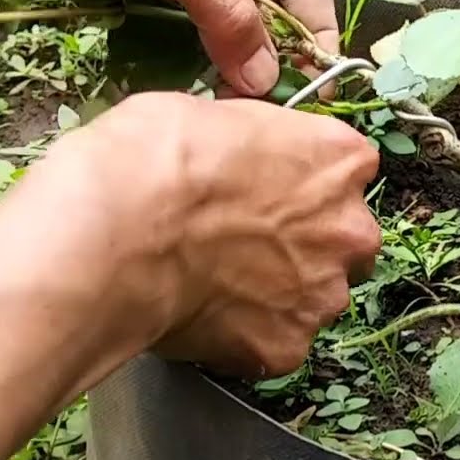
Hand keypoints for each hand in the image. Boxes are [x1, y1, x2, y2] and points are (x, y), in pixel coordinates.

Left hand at [0, 0, 337, 95]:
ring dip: (231, 44)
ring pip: (225, 0)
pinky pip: (185, 0)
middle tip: (266, 100)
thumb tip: (265, 78)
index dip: (314, 28)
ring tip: (232, 94)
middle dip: (272, 44)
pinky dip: (194, 34)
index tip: (312, 82)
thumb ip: (220, 12)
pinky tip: (196, 67)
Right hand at [0, 93, 379, 377]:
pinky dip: (248, 334)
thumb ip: (253, 139)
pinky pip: (276, 341)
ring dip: (281, 291)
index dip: (306, 178)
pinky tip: (205, 316)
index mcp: (339, 159)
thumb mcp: (206, 113)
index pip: (347, 167)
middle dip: (307, 241)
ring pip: (316, 294)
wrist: (109, 239)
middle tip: (247, 242)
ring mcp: (322, 294)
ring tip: (219, 284)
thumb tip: (243, 150)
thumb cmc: (149, 163)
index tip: (273, 186)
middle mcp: (350, 229)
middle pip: (345, 238)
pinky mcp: (287, 346)